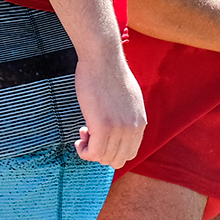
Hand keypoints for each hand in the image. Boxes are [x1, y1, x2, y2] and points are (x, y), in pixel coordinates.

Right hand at [72, 50, 146, 167]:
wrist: (102, 59)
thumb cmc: (109, 74)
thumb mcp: (128, 99)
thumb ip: (126, 116)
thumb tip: (116, 125)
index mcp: (140, 123)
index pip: (130, 152)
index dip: (112, 150)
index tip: (99, 135)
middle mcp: (133, 128)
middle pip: (119, 159)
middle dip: (101, 152)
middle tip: (89, 134)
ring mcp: (120, 129)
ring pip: (105, 158)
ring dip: (91, 151)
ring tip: (84, 132)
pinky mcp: (103, 126)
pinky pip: (94, 153)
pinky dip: (84, 152)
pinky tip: (79, 140)